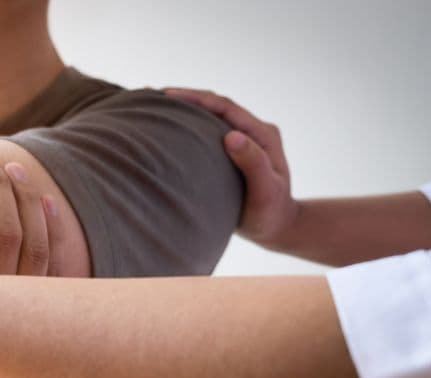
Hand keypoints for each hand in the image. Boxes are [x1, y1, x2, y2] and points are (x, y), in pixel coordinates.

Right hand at [165, 88, 299, 246]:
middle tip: (153, 96)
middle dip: (186, 98)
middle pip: (216, 106)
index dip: (197, 98)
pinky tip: (169, 130)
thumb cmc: (270, 214)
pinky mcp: (233, 152)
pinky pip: (208, 132)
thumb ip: (253, 163)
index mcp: (262, 134)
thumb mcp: (265, 191)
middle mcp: (253, 132)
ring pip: (211, 117)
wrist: (276, 227)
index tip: (168, 96)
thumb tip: (231, 136)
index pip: (225, 107)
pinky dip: (189, 127)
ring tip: (157, 107)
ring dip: (186, 110)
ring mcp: (243, 140)